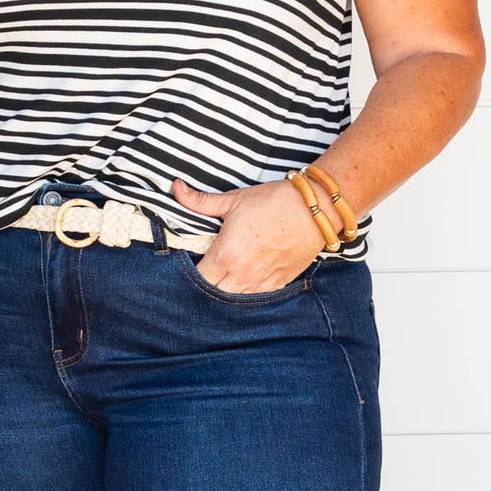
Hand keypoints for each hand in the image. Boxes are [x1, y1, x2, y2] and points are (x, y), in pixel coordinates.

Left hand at [169, 175, 324, 291]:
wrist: (314, 210)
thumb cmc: (274, 202)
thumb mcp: (234, 199)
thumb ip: (200, 201)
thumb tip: (176, 188)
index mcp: (226, 255)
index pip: (197, 279)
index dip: (189, 275)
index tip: (190, 264)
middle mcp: (241, 275)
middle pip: (212, 296)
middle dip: (206, 286)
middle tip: (206, 271)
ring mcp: (260, 283)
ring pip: (232, 301)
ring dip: (225, 291)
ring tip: (223, 277)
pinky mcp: (277, 285)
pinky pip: (254, 299)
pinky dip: (246, 292)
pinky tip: (243, 279)